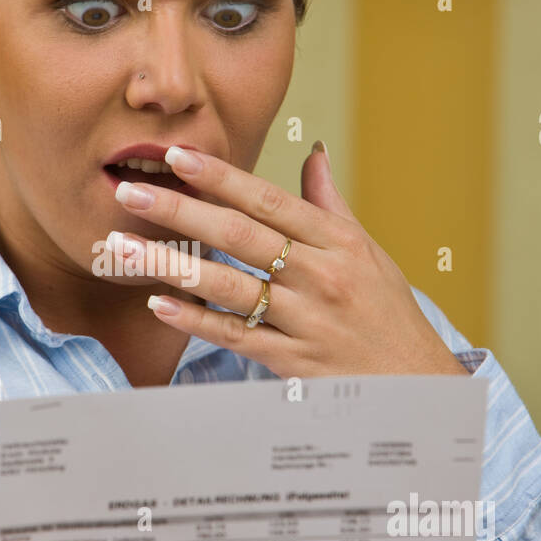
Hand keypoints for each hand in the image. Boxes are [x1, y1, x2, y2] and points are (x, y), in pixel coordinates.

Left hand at [109, 142, 466, 377]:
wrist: (418, 387)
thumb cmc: (389, 314)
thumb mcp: (368, 253)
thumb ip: (330, 204)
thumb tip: (313, 153)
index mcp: (339, 242)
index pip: (269, 200)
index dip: (220, 176)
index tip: (175, 156)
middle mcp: (322, 276)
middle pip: (239, 236)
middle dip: (179, 211)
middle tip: (128, 193)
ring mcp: (307, 321)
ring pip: (229, 286)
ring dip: (170, 264)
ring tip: (122, 247)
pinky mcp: (294, 362)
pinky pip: (236, 337)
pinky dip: (195, 320)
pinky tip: (158, 305)